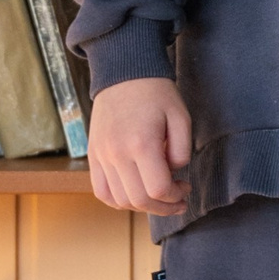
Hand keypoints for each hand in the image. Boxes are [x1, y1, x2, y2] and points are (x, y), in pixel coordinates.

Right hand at [88, 77, 192, 210]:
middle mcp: (117, 154)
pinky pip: (101, 191)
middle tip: (177, 199)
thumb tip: (173, 173)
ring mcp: (101, 156)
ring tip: (157, 196)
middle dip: (163, 207)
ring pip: (119, 200)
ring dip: (141, 206)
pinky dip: (118, 201)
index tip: (185, 188)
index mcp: (141, 144)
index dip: (175, 196)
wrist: (123, 73)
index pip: (158, 189)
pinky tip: (134, 195)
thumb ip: (182, 151)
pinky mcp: (93, 155)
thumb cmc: (156, 93)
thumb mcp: (181, 117)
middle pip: (139, 200)